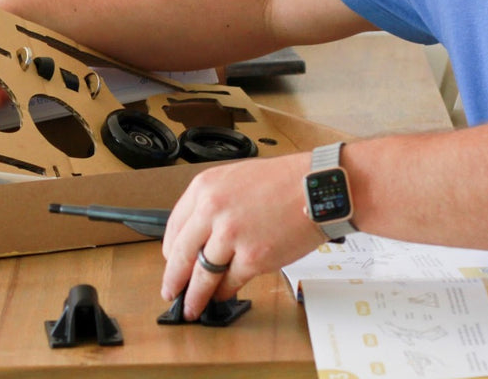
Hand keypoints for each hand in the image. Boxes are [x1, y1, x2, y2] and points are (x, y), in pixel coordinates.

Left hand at [159, 152, 325, 318]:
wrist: (318, 188)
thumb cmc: (284, 182)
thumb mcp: (235, 180)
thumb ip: (213, 205)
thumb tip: (199, 237)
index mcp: (204, 188)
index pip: (173, 227)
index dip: (170, 252)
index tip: (170, 263)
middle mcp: (212, 210)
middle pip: (180, 254)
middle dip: (173, 279)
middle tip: (170, 292)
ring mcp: (231, 235)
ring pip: (202, 275)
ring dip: (195, 296)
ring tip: (191, 306)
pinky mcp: (253, 257)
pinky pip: (230, 282)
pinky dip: (224, 293)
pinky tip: (221, 296)